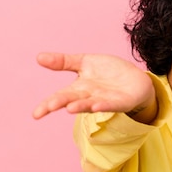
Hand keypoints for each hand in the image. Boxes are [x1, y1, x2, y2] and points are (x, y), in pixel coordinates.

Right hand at [32, 53, 156, 121]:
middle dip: (60, 103)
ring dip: (81, 106)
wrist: (135, 78)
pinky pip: (111, 104)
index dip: (48, 104)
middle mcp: (90, 96)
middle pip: (72, 100)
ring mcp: (105, 100)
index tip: (36, 114)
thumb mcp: (85, 62)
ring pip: (90, 104)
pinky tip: (96, 106)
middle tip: (48, 107)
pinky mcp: (121, 102)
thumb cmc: (108, 72)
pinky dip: (103, 105)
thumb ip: (63, 61)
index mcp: (79, 88)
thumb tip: (39, 57)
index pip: (60, 96)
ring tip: (70, 108)